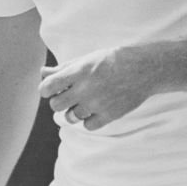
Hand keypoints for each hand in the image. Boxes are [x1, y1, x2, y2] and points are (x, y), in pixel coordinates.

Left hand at [38, 45, 155, 130]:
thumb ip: (64, 68)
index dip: (46, 89)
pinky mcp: (109, 115)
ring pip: (70, 117)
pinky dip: (88, 120)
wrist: (144, 69)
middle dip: (58, 101)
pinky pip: (87, 126)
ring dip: (73, 111)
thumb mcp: (87, 59)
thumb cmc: (112, 60)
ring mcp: (97, 104)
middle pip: (56, 105)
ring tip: (84, 102)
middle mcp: (86, 88)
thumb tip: (42, 73)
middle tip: (68, 96)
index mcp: (79, 71)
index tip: (51, 89)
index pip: (48, 87)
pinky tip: (95, 110)